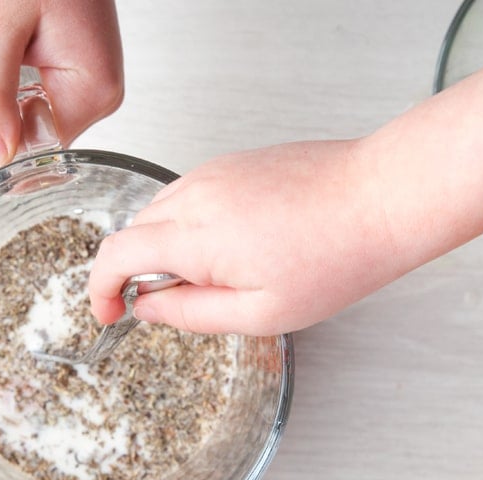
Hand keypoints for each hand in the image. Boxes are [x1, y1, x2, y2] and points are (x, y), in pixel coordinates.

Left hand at [0, 0, 123, 168]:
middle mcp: (95, 91)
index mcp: (93, 90)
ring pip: (18, 113)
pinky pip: (22, 91)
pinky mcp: (67, 67)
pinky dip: (0, 70)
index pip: (34, 149)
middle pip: (26, 134)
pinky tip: (7, 39)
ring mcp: (82, 79)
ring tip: (3, 34)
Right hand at [88, 140, 404, 336]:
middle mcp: (194, 195)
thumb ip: (190, 314)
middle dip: (137, 272)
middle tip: (175, 304)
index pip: (115, 255)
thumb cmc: (335, 256)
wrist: (382, 197)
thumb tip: (147, 309)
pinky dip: (188, 226)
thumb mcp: (260, 313)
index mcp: (195, 237)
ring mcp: (213, 172)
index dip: (100, 289)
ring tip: (215, 278)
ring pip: (160, 213)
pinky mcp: (233, 162)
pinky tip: (233, 246)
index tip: (109, 313)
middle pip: (134, 233)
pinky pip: (188, 196)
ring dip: (164, 249)